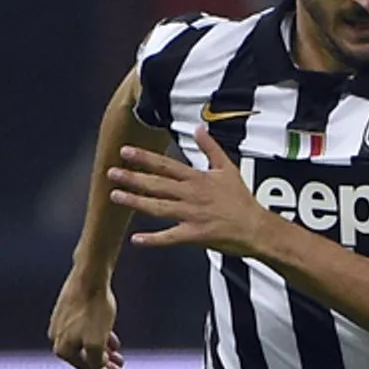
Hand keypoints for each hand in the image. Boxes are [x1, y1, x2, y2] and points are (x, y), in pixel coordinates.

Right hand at [48, 270, 124, 368]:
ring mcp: (61, 323)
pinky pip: (85, 330)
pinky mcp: (69, 311)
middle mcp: (57, 337)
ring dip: (104, 353)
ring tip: (119, 357)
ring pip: (86, 343)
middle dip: (104, 366)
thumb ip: (97, 360)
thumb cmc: (94, 310)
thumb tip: (98, 365)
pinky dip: (99, 338)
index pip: (87, 368)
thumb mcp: (98, 341)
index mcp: (62, 348)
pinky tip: (112, 340)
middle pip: (85, 357)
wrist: (90, 278)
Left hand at [108, 124, 272, 255]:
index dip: (145, 158)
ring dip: (136, 202)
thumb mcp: (228, 169)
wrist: (256, 228)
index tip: (125, 151)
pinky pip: (170, 237)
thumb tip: (199, 128)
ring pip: (158, 207)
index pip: (167, 165)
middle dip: (133, 178)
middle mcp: (192, 195)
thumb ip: (211, 148)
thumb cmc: (242, 200)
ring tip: (115, 196)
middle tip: (111, 172)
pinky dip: (153, 239)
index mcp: (198, 179)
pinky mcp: (195, 235)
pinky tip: (136, 239)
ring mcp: (192, 215)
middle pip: (157, 184)